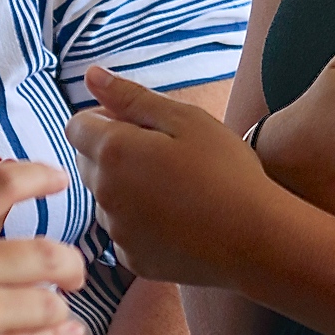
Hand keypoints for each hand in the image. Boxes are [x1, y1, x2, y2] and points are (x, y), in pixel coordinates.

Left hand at [66, 67, 281, 287]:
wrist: (258, 239)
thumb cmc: (226, 170)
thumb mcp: (184, 119)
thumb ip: (130, 96)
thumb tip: (90, 75)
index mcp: (113, 151)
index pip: (77, 126)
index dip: (104, 118)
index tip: (140, 124)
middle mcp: (104, 193)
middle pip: (87, 161)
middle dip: (112, 151)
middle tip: (164, 153)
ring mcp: (117, 231)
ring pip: (104, 197)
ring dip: (124, 187)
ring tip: (175, 188)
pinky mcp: (132, 259)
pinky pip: (123, 230)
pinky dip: (139, 221)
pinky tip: (177, 218)